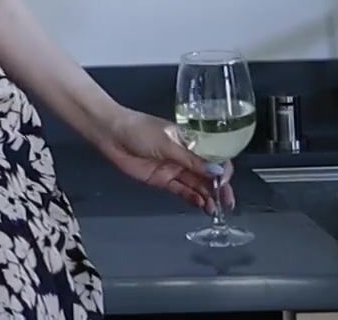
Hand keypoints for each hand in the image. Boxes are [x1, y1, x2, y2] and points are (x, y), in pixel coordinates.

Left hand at [93, 105, 234, 214]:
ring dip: (207, 196)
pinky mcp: (162, 180)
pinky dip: (192, 198)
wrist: (111, 134)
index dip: (222, 170)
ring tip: (213, 207)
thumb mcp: (168, 143)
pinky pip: (182, 190)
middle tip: (226, 201)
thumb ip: (191, 160)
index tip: (226, 181)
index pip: (213, 157)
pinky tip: (200, 204)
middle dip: (219, 188)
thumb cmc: (138, 129)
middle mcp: (184, 156)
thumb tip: (217, 170)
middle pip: (207, 174)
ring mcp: (174, 168)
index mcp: (189, 141)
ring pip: (196, 185)